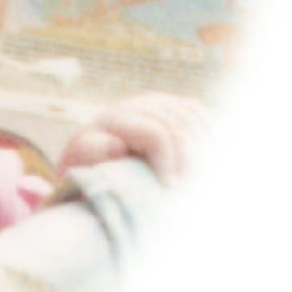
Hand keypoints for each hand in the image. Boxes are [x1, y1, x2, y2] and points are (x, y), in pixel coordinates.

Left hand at [57, 93, 209, 185]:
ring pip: (194, 118)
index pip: (158, 135)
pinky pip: (199, 113)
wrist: (92, 152)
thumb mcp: (83, 161)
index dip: (169, 162)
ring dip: (202, 148)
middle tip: (191, 189)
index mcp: (115, 118)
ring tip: (199, 177)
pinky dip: (208, 133)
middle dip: (190, 160)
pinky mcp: (171, 106)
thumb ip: (94, 152)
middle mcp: (137, 105)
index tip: (172, 189)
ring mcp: (157, 103)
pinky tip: (207, 157)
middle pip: (180, 127)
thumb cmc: (88, 165)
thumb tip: (116, 145)